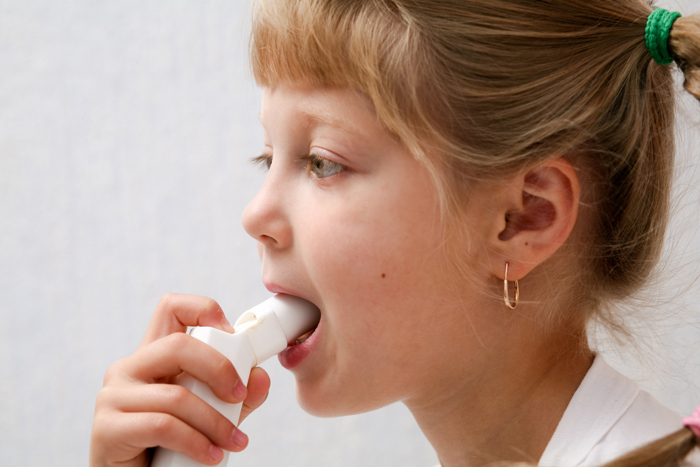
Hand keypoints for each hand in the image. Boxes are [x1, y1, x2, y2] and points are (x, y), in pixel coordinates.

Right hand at [90, 294, 270, 466]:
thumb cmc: (173, 448)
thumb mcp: (213, 415)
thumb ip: (237, 396)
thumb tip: (260, 377)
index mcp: (154, 357)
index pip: (172, 308)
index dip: (204, 310)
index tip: (234, 337)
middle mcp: (129, 369)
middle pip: (178, 344)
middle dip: (219, 368)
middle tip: (240, 395)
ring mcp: (114, 396)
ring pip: (175, 395)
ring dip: (215, 422)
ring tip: (233, 442)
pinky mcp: (107, 428)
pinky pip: (162, 426)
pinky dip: (196, 442)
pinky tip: (211, 456)